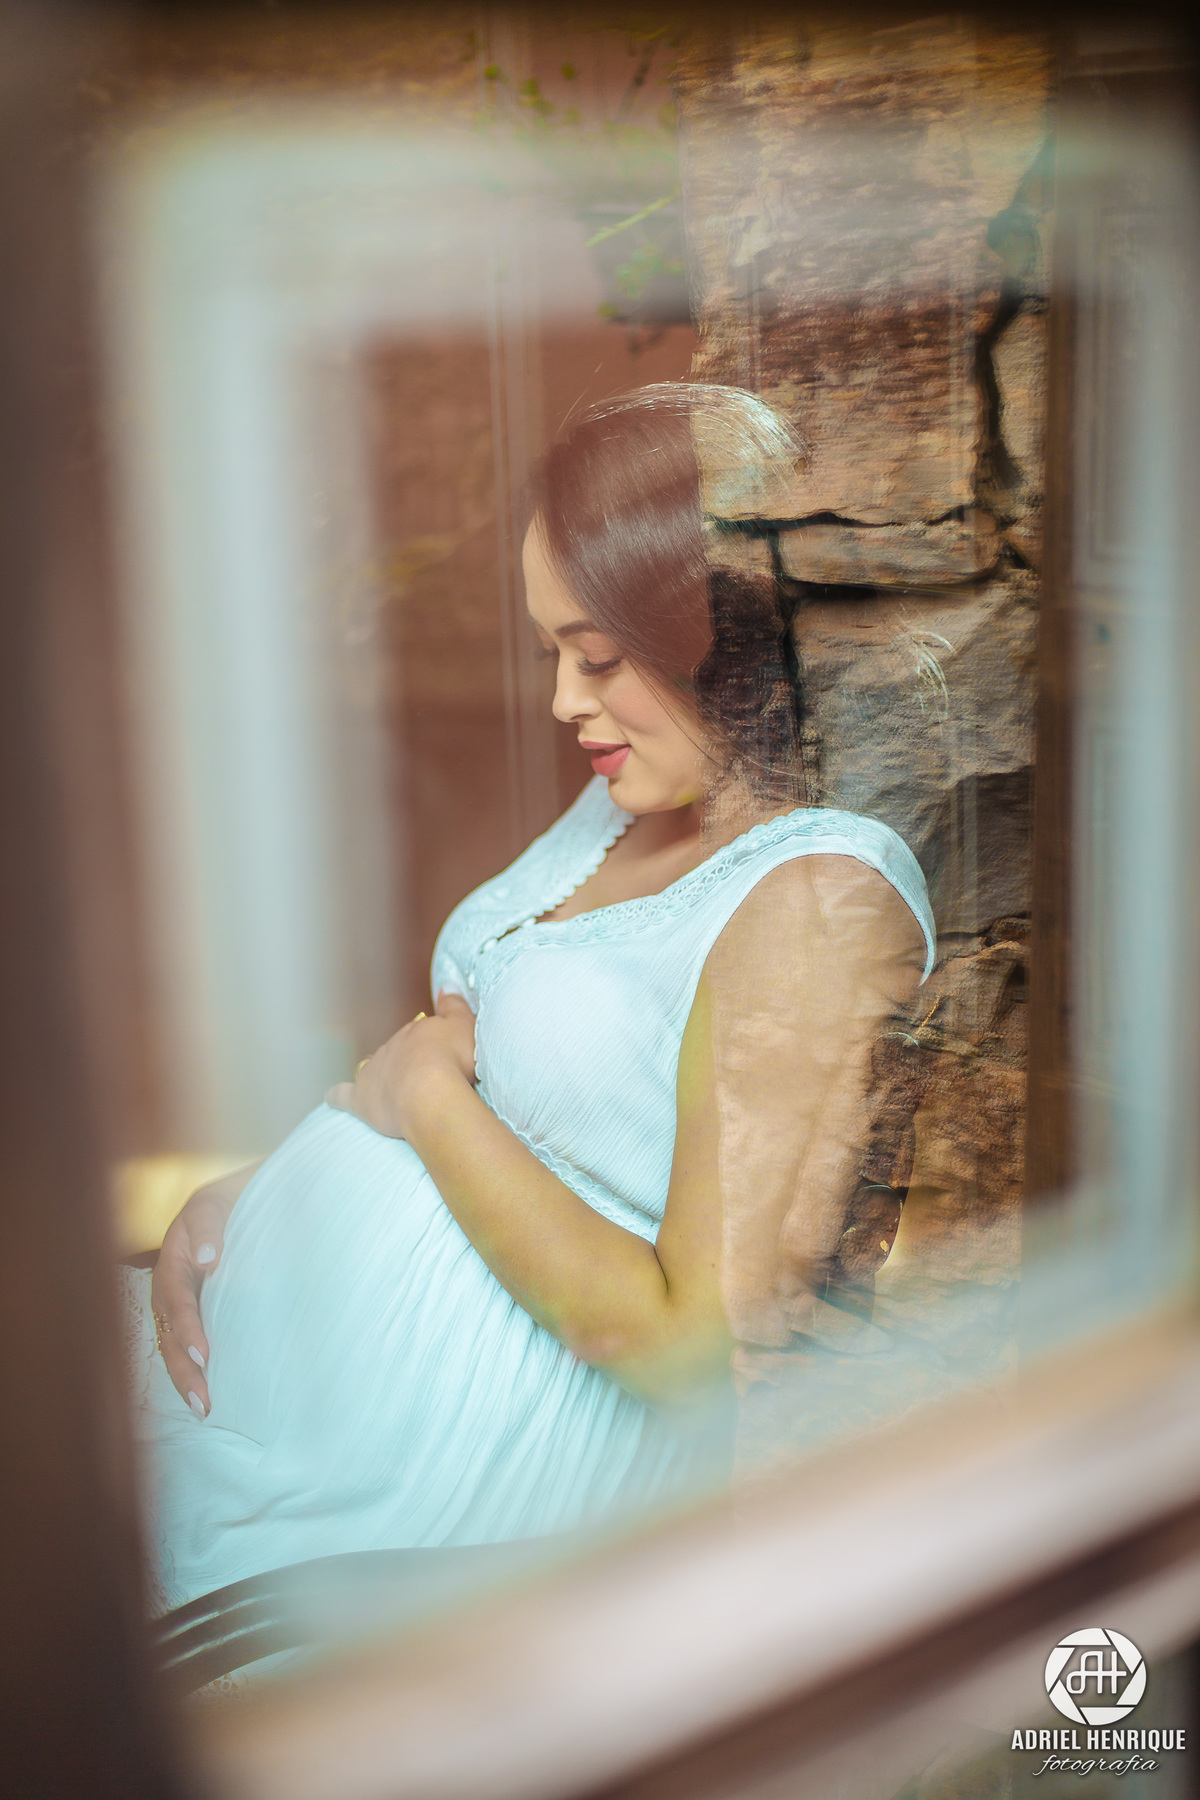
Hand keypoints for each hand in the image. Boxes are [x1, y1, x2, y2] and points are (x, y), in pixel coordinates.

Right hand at [150, 1167, 255, 1415]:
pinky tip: (205, 1393)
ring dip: (185, 1378)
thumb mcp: (214, 1204)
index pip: (177, 1300)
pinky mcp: (192, 1313)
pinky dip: (190, 1369)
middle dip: (183, 1370)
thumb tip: (209, 1258)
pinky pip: (184, 1344)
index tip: (202, 1355)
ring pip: (172, 1346)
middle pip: (169, 1334)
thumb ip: (210, 1226)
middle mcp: (169, 1288)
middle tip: (203, 1400)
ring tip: (203, 1408)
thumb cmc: (223, 1203)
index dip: (187, 1328)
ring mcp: (177, 1304)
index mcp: (172, 1262)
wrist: (227, 1201)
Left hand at [326, 991, 476, 1138]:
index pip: (419, 1035)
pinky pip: (343, 1095)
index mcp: (415, 1032)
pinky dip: (337, 1095)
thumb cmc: (453, 1059)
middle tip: (424, 1074)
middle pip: (396, 1052)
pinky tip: (330, 1097)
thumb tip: (447, 983)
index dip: (430, 1045)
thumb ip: (455, 1004)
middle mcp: (391, 1048)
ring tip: (390, 1084)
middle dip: (406, 1060)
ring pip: (372, 1069)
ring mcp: (373, 1073)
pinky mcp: (361, 1099)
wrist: (431, 1092)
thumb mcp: (464, 1025)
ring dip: (378, 1074)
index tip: (440, 1054)